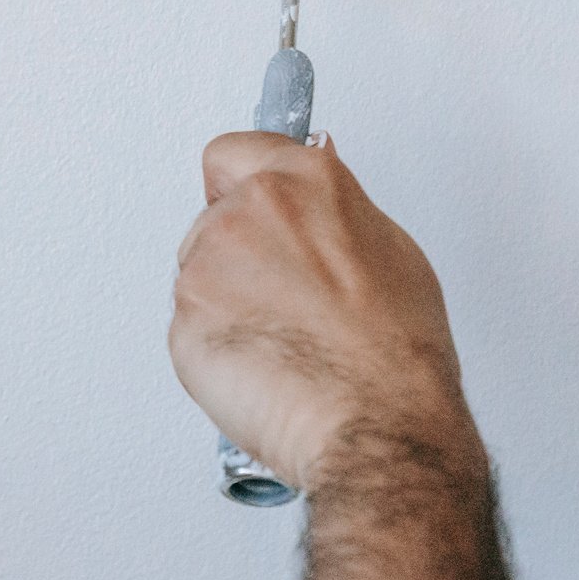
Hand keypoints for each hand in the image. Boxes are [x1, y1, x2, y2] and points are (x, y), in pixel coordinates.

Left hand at [168, 132, 480, 491]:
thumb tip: (313, 204)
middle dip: (237, 256)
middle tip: (286, 302)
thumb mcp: (390, 252)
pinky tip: (264, 368)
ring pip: (200, 277)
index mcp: (302, 183)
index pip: (233, 153)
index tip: (240, 200)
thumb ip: (333, 213)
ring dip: (226, 304)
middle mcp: (246, 213)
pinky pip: (190, 329)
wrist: (377, 426)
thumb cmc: (396, 356)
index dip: (236, 183)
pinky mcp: (182, 321)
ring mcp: (207, 266)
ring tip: (284, 344)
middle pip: (212, 221)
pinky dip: (215, 348)